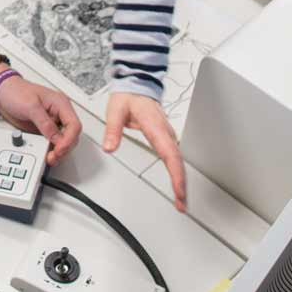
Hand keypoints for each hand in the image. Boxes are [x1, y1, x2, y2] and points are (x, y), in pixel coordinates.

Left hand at [0, 76, 82, 164]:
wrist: (2, 93)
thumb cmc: (16, 91)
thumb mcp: (30, 106)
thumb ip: (45, 123)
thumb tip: (56, 138)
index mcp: (61, 103)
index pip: (74, 125)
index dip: (69, 140)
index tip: (59, 149)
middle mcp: (59, 114)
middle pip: (71, 136)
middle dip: (64, 148)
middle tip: (52, 156)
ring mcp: (52, 123)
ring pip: (63, 141)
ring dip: (57, 151)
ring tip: (48, 157)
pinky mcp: (45, 129)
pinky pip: (52, 142)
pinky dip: (49, 150)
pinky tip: (44, 154)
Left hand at [105, 92, 186, 211]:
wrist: (137, 86)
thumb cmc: (128, 97)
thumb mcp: (115, 111)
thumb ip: (113, 130)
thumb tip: (109, 147)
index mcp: (156, 127)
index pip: (170, 154)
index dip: (176, 174)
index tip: (178, 190)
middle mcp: (166, 133)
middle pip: (178, 162)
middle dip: (182, 184)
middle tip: (182, 205)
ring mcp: (168, 136)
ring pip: (179, 161)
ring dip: (181, 181)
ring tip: (181, 200)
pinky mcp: (166, 139)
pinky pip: (175, 158)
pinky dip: (177, 173)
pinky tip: (177, 184)